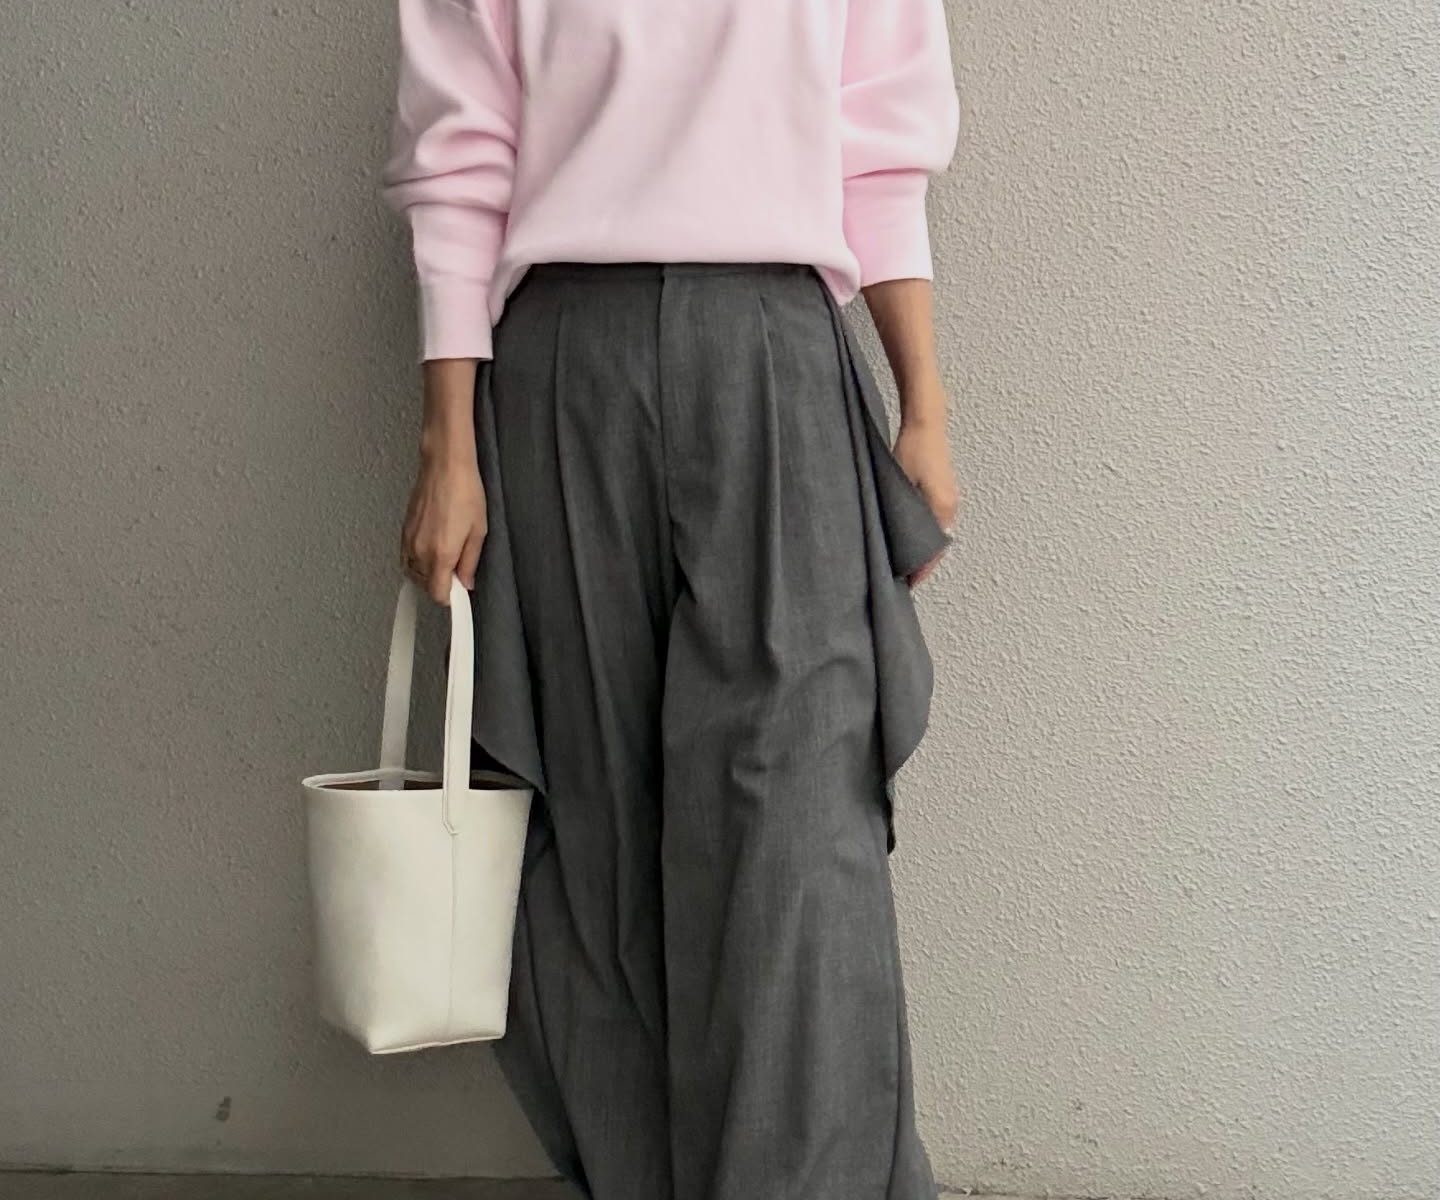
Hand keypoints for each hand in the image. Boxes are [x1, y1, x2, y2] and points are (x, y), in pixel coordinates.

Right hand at [400, 440, 487, 604]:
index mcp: (441, 554)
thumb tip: (466, 583)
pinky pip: (406, 557)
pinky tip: (431, 550)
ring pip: (413, 573)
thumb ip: (470, 561)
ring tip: (445, 560)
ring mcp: (409, 541)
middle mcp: (420, 551)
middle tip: (457, 572)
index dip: (451, 597)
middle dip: (440, 584)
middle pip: (424, 585)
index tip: (460, 592)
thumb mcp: (479, 531)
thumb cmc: (466, 493)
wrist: (445, 465)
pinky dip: (416, 561)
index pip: (438, 593)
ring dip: (427, 574)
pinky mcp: (403, 530)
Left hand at [891, 415, 960, 587]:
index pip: (933, 551)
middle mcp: (951, 508)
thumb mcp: (900, 483)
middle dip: (923, 563)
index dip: (921, 570)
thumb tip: (895, 542)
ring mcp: (951, 501)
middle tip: (904, 578)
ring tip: (907, 564)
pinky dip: (929, 536)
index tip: (909, 584)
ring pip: (939, 536)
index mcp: (941, 508)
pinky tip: (914, 540)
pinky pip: (940, 523)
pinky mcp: (947, 494)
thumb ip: (901, 514)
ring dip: (926, 550)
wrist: (927, 423)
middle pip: (938, 547)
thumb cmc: (911, 449)